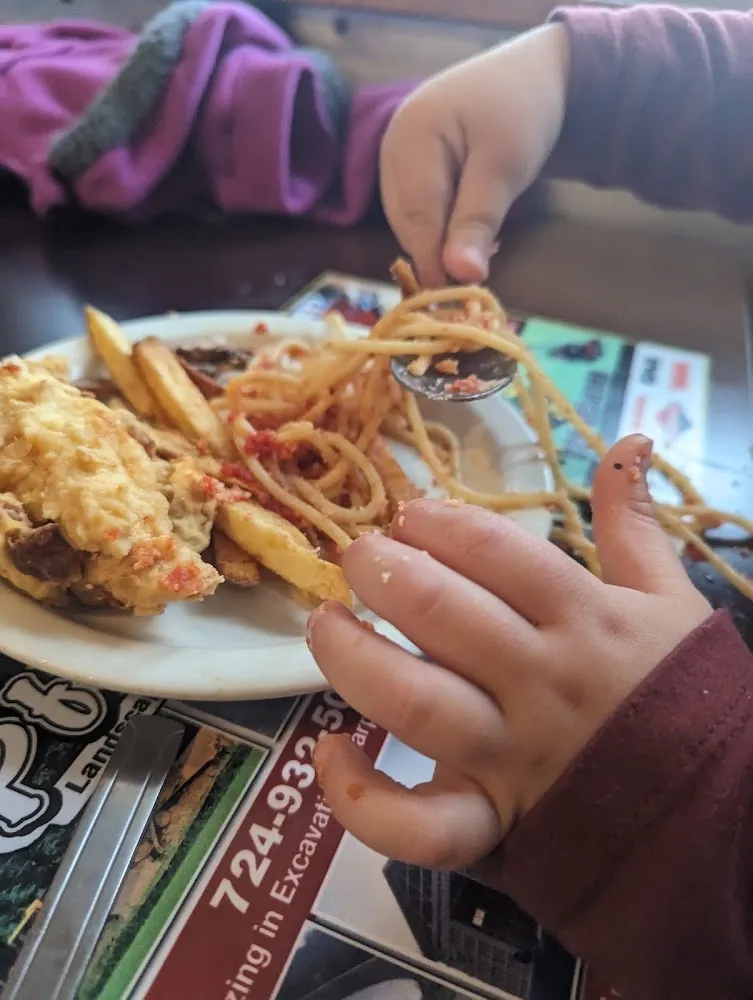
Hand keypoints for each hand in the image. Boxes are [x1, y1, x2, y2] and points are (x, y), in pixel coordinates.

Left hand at [307, 435, 710, 868]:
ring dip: (353, 657)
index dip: (441, 524)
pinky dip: (361, 798)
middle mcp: (542, 683)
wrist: (716, 810)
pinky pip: (418, 826)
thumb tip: (628, 439)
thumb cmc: (677, 694)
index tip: (408, 513)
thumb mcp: (670, 599)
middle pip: (445, 617)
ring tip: (325, 622)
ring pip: (415, 703)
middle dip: (385, 573)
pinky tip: (331, 748)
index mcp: (586, 619)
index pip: (499, 554)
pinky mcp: (490, 821)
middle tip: (357, 554)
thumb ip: (635, 522)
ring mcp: (512, 756)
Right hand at [380, 23, 569, 287]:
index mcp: (410, 139)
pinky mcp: (411, 167)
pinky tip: (471, 233)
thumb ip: (478, 221)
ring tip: (481, 251)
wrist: (535, 73)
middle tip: (476, 282)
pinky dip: (443, 229)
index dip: (434, 262)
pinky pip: (419, 211)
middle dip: (438, 254)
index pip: (416, 218)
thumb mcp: (505, 167)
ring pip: (412, 222)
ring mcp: (398, 157)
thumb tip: (460, 275)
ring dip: (442, 244)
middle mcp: (392, 148)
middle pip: (408, 223)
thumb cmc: (522, 111)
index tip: (457, 300)